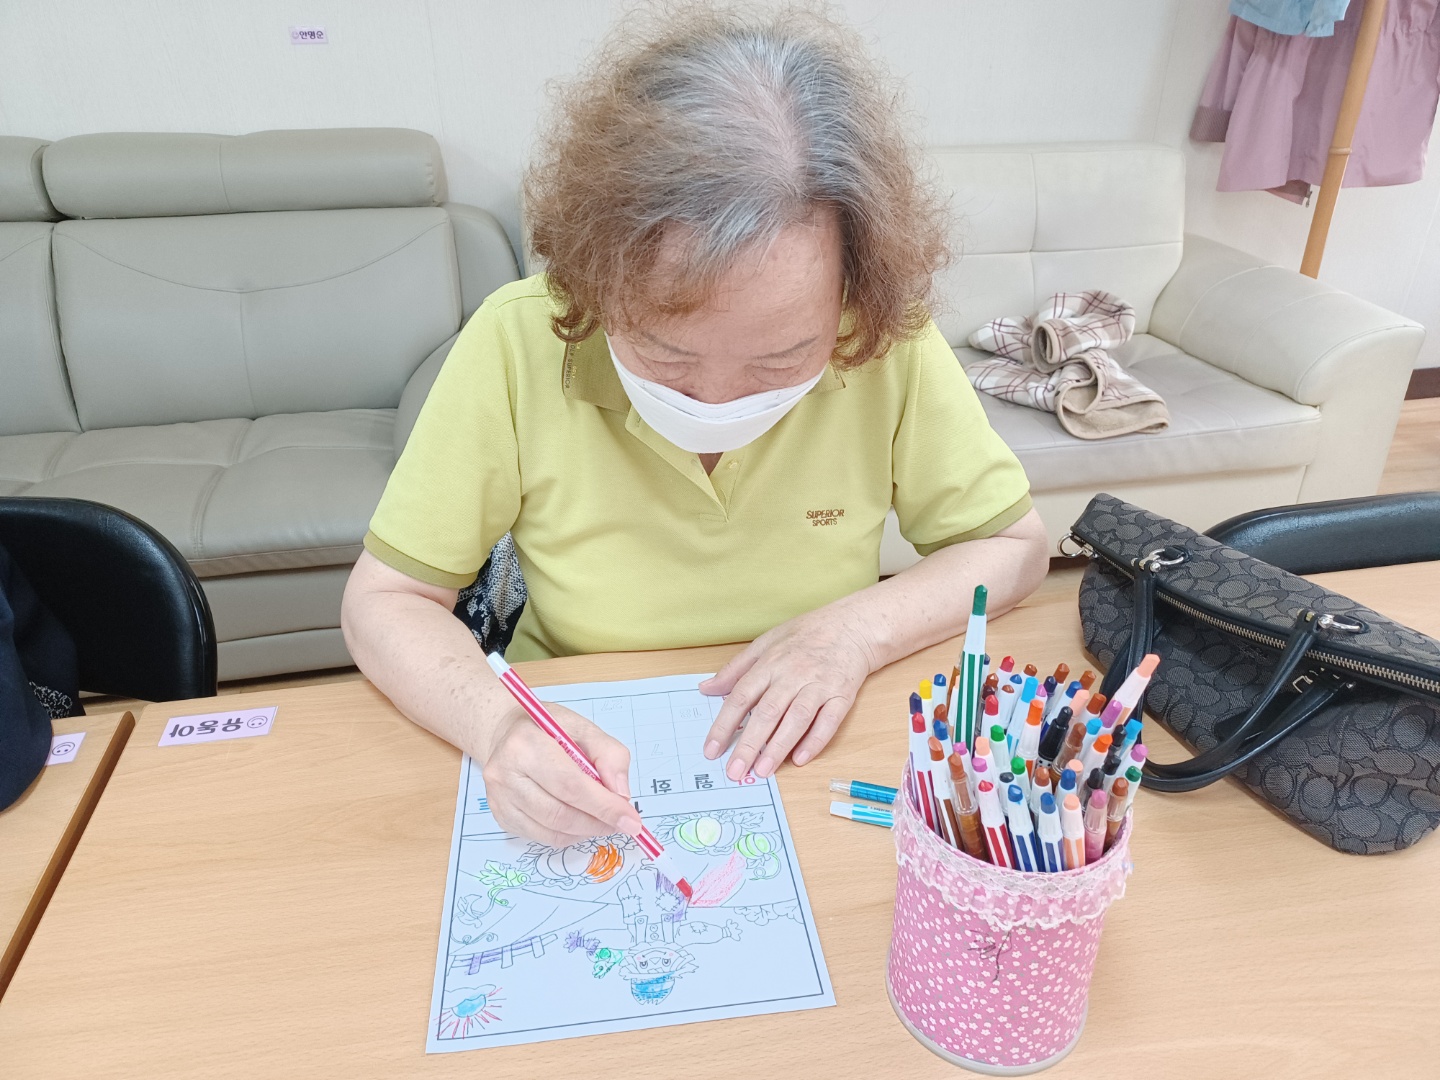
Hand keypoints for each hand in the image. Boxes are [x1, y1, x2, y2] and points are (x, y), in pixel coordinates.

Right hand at [479, 702, 642, 847]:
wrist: (507, 733)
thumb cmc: (548, 730)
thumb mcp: (584, 728)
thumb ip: (609, 756)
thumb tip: (621, 795)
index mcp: (525, 744)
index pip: (570, 784)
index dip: (604, 806)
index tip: (630, 819)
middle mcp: (505, 773)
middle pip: (560, 813)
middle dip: (597, 822)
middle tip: (620, 822)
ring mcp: (499, 798)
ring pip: (551, 831)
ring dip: (585, 831)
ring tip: (601, 819)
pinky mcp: (501, 816)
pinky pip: (541, 837)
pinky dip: (567, 835)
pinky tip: (577, 819)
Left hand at [699, 605, 876, 779]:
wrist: (851, 626)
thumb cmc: (806, 634)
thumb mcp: (765, 643)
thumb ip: (736, 669)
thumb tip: (706, 688)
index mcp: (770, 663)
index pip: (741, 697)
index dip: (724, 725)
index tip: (711, 750)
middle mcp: (793, 674)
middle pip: (767, 712)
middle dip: (749, 744)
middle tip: (735, 770)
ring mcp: (819, 685)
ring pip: (797, 719)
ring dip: (779, 746)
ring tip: (763, 770)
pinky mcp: (843, 694)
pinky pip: (829, 721)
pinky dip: (815, 741)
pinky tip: (800, 759)